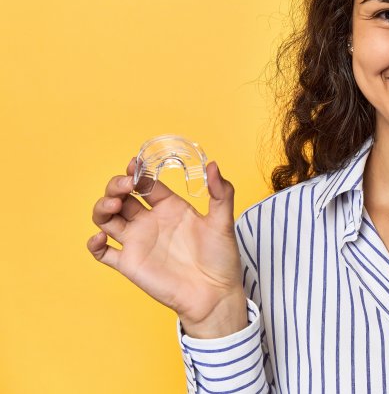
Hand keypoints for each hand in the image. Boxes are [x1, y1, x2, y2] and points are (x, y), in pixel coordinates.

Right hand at [87, 158, 246, 336]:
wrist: (214, 294)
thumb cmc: (220, 259)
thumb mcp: (223, 222)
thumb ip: (221, 193)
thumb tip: (214, 165)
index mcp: (170, 207)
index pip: (146, 183)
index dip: (138, 172)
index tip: (135, 165)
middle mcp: (150, 221)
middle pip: (121, 196)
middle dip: (116, 186)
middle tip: (126, 185)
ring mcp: (137, 241)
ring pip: (106, 219)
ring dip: (102, 207)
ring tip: (114, 205)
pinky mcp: (128, 263)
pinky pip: (102, 252)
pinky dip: (94, 243)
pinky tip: (102, 237)